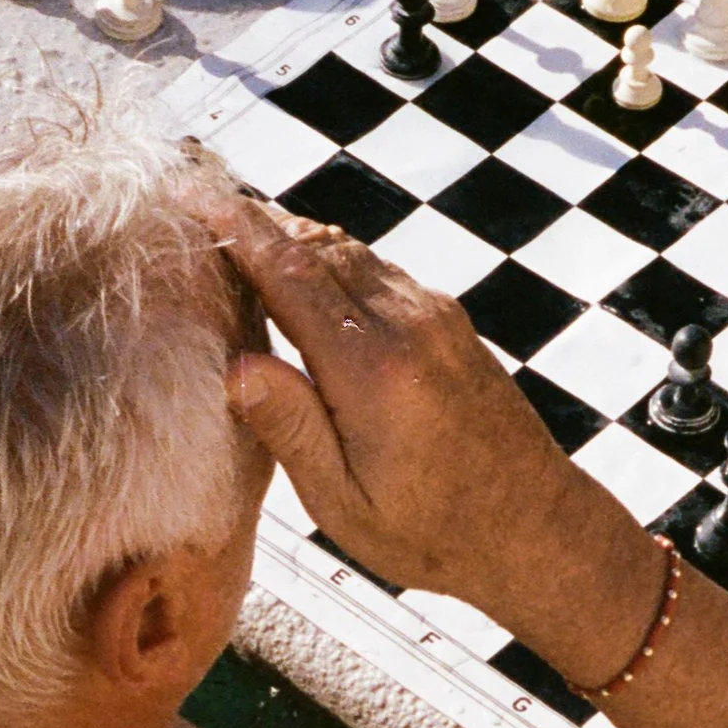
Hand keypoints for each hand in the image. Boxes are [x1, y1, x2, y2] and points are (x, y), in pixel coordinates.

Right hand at [215, 199, 661, 654]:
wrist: (537, 528)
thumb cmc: (434, 532)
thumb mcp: (344, 504)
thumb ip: (290, 428)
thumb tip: (237, 365)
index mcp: (372, 369)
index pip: (290, 275)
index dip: (236, 231)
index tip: (191, 194)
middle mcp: (408, 325)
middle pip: (319, 246)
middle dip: (257, 222)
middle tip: (199, 206)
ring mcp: (436, 317)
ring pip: (352, 252)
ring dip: (295, 238)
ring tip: (238, 234)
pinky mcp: (451, 323)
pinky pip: (379, 271)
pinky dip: (333, 261)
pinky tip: (304, 278)